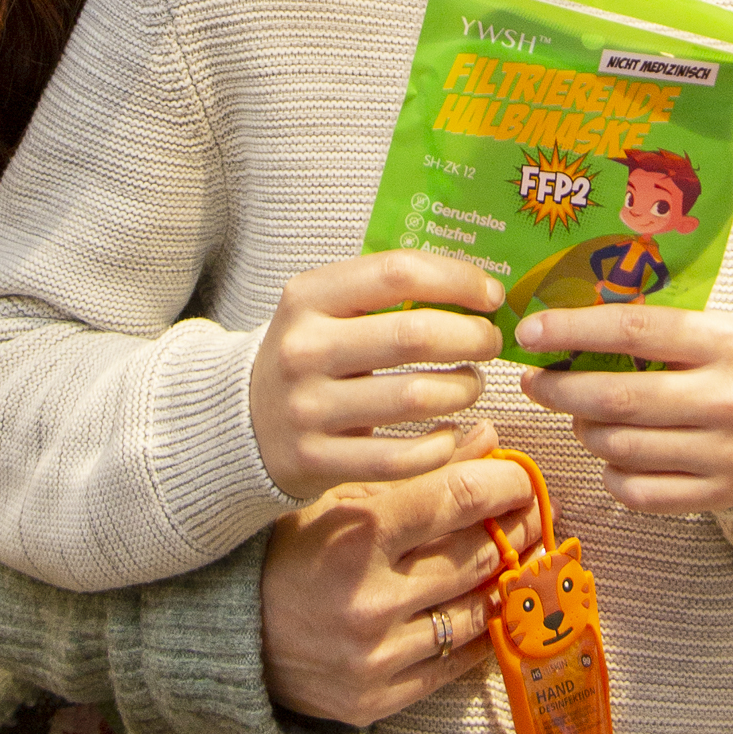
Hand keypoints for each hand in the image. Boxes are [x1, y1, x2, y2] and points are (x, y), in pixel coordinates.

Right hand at [250, 250, 505, 497]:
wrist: (241, 421)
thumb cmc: (310, 355)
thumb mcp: (327, 309)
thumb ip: (386, 292)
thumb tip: (478, 287)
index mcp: (309, 297)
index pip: (398, 272)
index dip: (458, 280)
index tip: (491, 295)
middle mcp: (304, 349)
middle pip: (414, 335)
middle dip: (472, 337)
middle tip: (491, 341)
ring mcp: (307, 408)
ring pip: (415, 398)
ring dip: (463, 389)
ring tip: (470, 383)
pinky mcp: (315, 461)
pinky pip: (399, 458)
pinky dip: (439, 446)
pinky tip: (448, 433)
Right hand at [260, 427, 540, 726]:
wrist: (238, 633)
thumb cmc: (293, 552)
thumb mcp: (345, 498)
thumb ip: (419, 472)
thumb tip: (488, 439)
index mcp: (356, 537)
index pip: (456, 500)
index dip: (503, 484)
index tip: (521, 477)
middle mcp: (369, 600)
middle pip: (476, 555)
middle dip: (515, 528)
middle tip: (529, 511)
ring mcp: (376, 656)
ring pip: (476, 611)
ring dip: (506, 580)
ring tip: (518, 555)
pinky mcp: (378, 698)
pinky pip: (457, 663)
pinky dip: (482, 631)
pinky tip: (490, 605)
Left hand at [515, 306, 732, 513]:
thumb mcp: (711, 332)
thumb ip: (651, 329)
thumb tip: (562, 329)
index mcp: (727, 343)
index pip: (633, 329)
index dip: (571, 330)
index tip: (529, 332)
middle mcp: (729, 400)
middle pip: (617, 397)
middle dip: (559, 389)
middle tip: (533, 382)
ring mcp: (725, 453)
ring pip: (620, 447)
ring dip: (584, 429)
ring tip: (581, 414)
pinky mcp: (718, 495)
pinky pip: (636, 491)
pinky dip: (610, 472)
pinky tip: (613, 454)